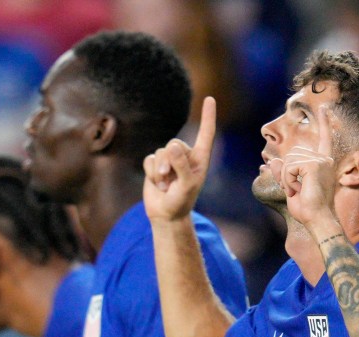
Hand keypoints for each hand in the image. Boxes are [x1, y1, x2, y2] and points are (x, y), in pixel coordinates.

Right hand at [143, 96, 216, 221]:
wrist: (165, 215)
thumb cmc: (181, 201)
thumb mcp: (187, 185)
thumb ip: (182, 165)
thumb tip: (171, 146)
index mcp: (200, 159)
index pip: (205, 134)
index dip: (208, 117)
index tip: (209, 99)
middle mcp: (185, 156)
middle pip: (174, 144)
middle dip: (169, 162)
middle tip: (169, 180)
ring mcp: (169, 160)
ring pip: (160, 152)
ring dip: (160, 171)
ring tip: (165, 185)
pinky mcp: (155, 165)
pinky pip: (149, 159)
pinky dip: (151, 173)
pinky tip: (157, 184)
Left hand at [267, 104, 338, 236]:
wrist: (317, 220)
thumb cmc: (308, 209)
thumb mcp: (291, 188)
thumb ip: (283, 174)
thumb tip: (273, 161)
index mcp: (323, 163)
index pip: (324, 139)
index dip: (324, 123)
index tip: (324, 108)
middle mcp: (324, 159)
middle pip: (292, 154)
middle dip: (286, 173)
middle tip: (295, 189)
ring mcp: (320, 161)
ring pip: (288, 160)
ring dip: (286, 178)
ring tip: (297, 190)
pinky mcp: (313, 165)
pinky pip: (289, 167)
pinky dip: (288, 180)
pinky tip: (298, 189)